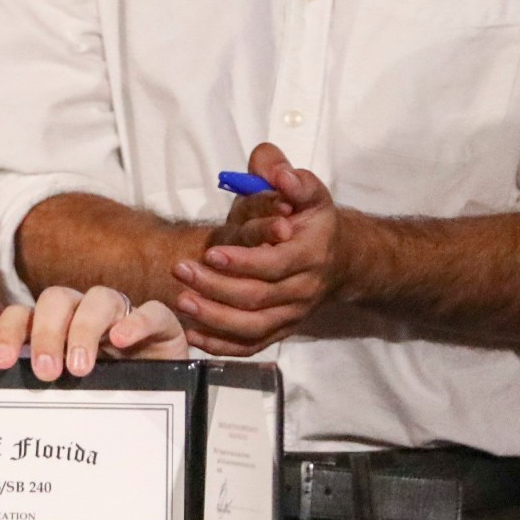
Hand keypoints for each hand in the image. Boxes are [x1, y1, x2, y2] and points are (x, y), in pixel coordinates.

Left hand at [0, 286, 188, 379]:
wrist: (157, 396)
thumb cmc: (96, 389)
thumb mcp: (53, 387)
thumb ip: (6, 375)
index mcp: (52, 325)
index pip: (22, 314)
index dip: (8, 332)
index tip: (0, 363)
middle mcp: (82, 312)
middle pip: (57, 300)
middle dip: (47, 333)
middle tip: (47, 372)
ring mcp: (121, 314)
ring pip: (99, 299)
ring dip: (85, 329)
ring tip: (81, 368)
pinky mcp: (160, 325)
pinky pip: (151, 311)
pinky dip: (136, 321)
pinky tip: (124, 341)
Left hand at [172, 142, 341, 356]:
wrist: (338, 257)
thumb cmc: (310, 219)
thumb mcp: (306, 190)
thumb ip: (288, 176)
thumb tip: (279, 174)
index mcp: (311, 254)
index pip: (275, 265)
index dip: (242, 262)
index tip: (210, 253)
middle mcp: (304, 289)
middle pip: (257, 297)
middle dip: (215, 287)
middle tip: (181, 271)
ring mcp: (293, 314)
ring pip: (252, 326)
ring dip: (213, 318)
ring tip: (181, 300)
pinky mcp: (281, 329)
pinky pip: (252, 345)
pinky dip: (222, 346)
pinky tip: (192, 334)